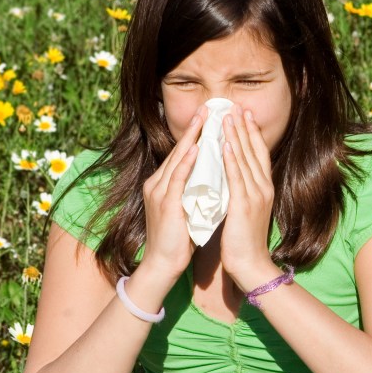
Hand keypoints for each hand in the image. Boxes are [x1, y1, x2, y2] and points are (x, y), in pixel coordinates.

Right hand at [140, 107, 205, 277]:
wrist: (163, 265)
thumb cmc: (179, 239)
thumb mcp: (188, 207)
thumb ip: (195, 190)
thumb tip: (213, 176)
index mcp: (164, 184)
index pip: (182, 154)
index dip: (196, 135)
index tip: (211, 117)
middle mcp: (158, 183)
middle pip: (179, 150)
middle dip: (195, 128)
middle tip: (209, 107)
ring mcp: (159, 192)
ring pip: (178, 159)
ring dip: (192, 137)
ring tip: (205, 119)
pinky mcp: (165, 203)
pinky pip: (177, 178)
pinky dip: (187, 162)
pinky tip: (197, 148)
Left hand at [219, 105, 279, 289]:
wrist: (250, 264)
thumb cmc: (245, 241)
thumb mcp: (247, 210)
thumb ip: (242, 191)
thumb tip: (233, 176)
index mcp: (264, 189)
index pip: (259, 154)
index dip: (252, 133)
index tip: (245, 114)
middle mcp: (263, 188)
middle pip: (254, 151)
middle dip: (245, 127)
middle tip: (236, 106)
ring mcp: (255, 196)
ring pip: (245, 159)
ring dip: (237, 136)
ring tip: (229, 117)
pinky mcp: (244, 205)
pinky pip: (237, 177)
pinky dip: (232, 159)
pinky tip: (226, 145)